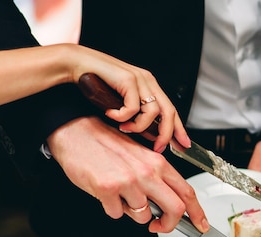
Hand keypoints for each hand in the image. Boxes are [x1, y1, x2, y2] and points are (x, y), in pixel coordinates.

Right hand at [46, 116, 208, 232]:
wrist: (76, 131)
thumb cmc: (105, 144)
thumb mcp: (138, 157)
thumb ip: (154, 179)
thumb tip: (165, 206)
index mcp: (158, 162)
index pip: (187, 191)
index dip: (197, 213)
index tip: (201, 225)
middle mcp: (147, 172)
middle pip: (175, 209)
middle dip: (169, 224)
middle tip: (159, 226)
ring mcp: (128, 181)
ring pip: (143, 216)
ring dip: (132, 212)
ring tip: (120, 194)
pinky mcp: (107, 189)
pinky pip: (116, 214)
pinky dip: (111, 208)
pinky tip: (105, 192)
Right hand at [68, 45, 190, 152]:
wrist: (77, 64)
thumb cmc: (95, 83)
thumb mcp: (121, 103)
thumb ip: (137, 115)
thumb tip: (151, 135)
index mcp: (149, 86)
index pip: (171, 110)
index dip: (179, 129)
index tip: (184, 145)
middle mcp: (147, 81)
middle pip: (168, 112)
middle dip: (165, 134)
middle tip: (158, 147)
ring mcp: (139, 79)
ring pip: (152, 111)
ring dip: (138, 126)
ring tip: (124, 127)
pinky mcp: (128, 79)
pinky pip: (133, 107)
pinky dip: (122, 116)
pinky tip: (110, 114)